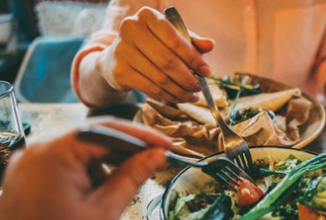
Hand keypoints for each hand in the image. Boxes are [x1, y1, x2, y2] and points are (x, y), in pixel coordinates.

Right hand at [95, 7, 213, 102]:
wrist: (115, 58)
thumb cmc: (150, 46)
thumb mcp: (170, 38)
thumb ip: (191, 41)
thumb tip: (210, 45)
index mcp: (147, 16)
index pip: (174, 39)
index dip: (193, 57)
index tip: (206, 71)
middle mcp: (131, 29)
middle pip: (167, 60)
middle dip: (188, 77)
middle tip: (199, 87)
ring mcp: (122, 50)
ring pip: (160, 77)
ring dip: (180, 90)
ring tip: (192, 95)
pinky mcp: (119, 71)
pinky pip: (151, 88)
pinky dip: (168, 96)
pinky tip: (178, 98)